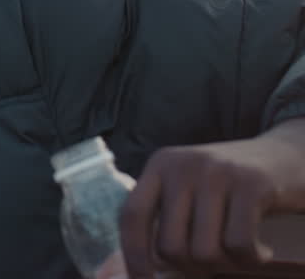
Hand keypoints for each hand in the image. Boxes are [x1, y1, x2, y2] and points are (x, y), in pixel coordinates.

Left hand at [119, 118, 304, 277]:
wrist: (289, 155)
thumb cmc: (233, 185)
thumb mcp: (192, 188)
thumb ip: (168, 217)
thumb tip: (151, 267)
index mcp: (160, 165)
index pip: (132, 215)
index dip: (133, 255)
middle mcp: (184, 165)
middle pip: (169, 246)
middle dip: (192, 268)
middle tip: (215, 264)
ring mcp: (218, 172)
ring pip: (204, 252)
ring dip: (226, 266)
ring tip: (241, 254)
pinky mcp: (253, 185)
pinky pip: (240, 246)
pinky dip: (252, 260)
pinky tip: (262, 251)